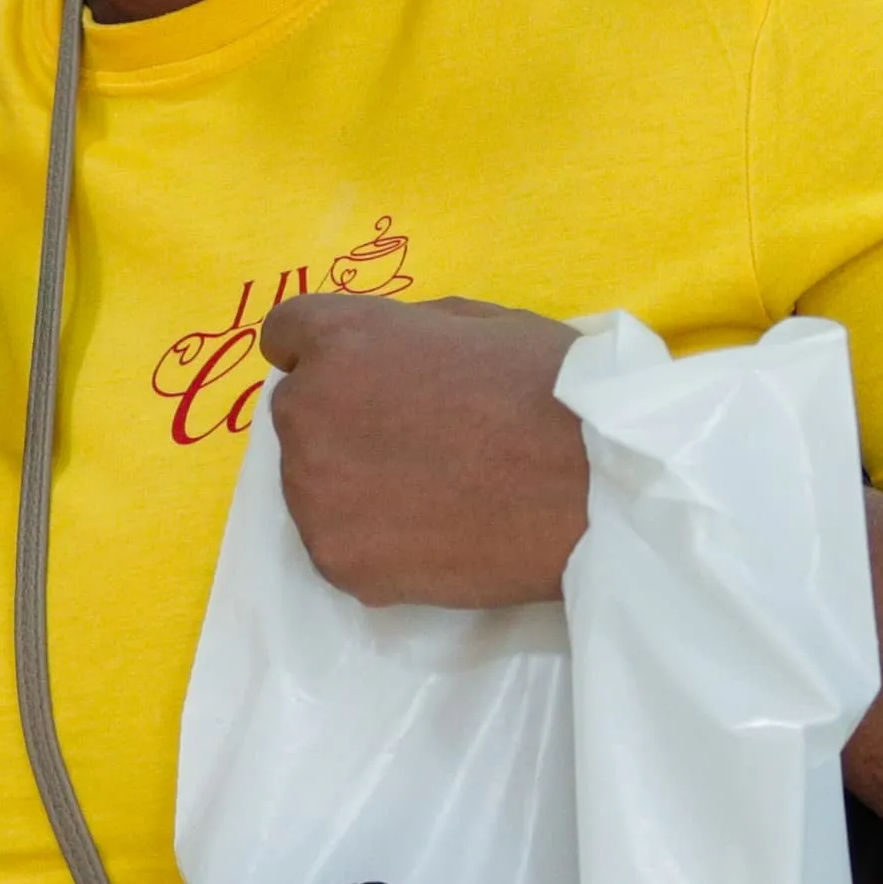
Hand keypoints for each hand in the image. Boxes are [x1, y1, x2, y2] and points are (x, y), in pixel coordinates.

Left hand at [257, 294, 585, 607]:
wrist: (596, 494)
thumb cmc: (556, 392)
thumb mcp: (483, 322)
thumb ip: (408, 333)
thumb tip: (381, 352)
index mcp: (342, 339)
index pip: (286, 334)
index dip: (320, 350)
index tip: (354, 374)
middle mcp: (309, 410)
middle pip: (298, 411)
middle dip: (340, 418)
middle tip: (411, 440)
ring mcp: (315, 492)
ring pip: (311, 481)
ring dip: (350, 481)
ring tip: (429, 493)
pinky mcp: (335, 561)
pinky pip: (337, 541)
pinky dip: (371, 539)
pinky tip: (430, 534)